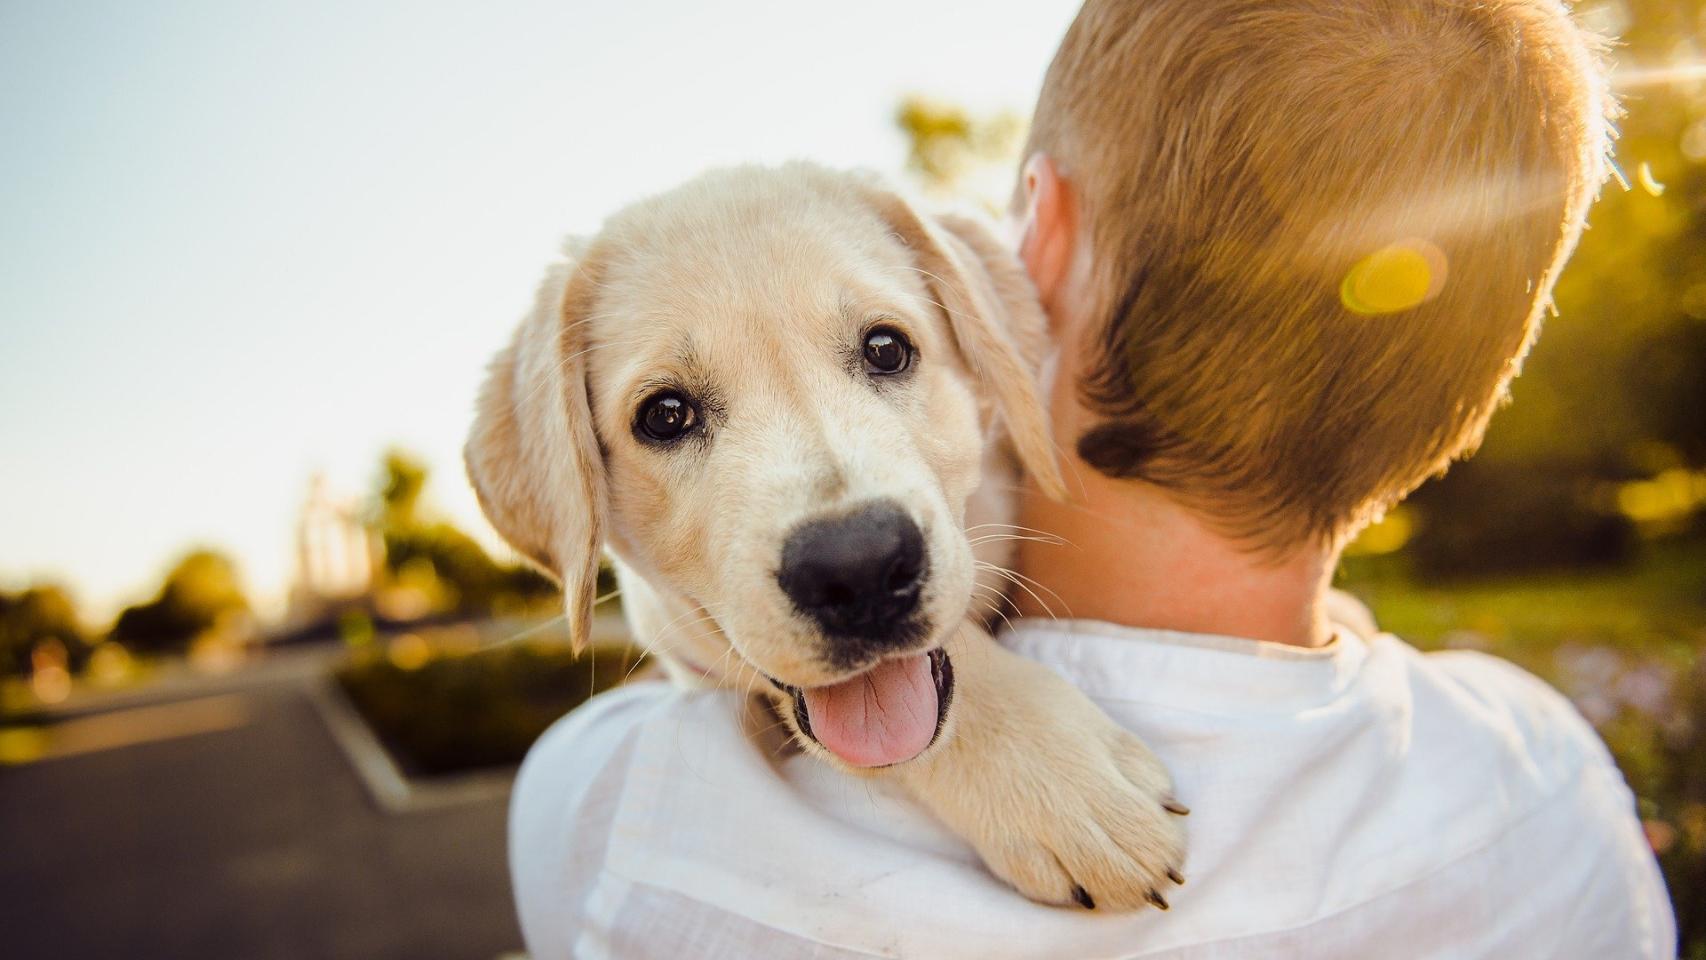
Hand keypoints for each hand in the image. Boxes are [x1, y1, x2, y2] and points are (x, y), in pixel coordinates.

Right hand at [896, 623, 1187, 910]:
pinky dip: (1067, 892)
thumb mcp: (1089, 717)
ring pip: (1099, 886)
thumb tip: (1170, 806)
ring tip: (1117, 886)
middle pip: (1137, 863)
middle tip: (1151, 875)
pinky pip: (1046, 889)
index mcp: (1101, 763)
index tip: (1166, 842)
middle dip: (1151, 874)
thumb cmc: (1017, 698)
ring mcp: (1036, 828)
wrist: (940, 699)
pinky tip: (1072, 884)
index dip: (1170, 842)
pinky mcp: (999, 845)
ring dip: (1117, 892)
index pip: (1158, 826)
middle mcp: (1074, 802)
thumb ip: (1130, 760)